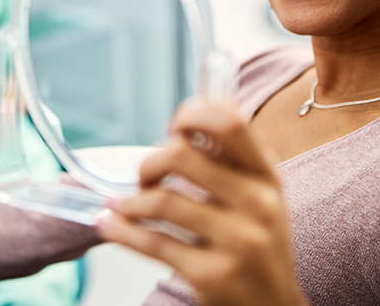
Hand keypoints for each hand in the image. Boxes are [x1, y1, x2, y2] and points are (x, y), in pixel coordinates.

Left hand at [95, 98, 308, 305]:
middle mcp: (258, 204)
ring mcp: (238, 242)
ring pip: (162, 201)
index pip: (231, 122)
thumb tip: (206, 102)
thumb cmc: (261, 246)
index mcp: (268, 176)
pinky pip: (152, 242)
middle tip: (145, 178)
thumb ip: (236, 156)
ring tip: (128, 206)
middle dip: (150, 164)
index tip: (174, 126)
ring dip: (131, 202)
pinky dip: (121, 231)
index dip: (192, 113)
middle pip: (184, 156)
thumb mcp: (262, 196)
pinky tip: (111, 225)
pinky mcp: (212, 275)